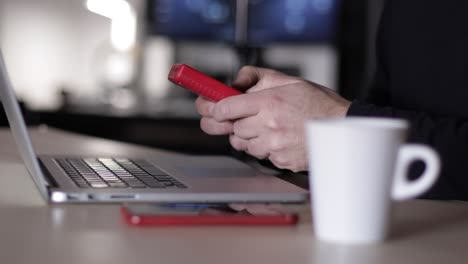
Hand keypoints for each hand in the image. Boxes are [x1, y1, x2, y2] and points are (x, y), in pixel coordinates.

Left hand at [196, 66, 350, 171]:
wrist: (342, 130)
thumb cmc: (317, 104)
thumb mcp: (288, 80)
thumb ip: (257, 77)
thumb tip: (234, 82)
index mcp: (270, 102)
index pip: (226, 107)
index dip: (213, 107)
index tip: (207, 107)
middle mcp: (269, 125)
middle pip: (232, 128)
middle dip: (233, 123)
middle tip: (240, 117)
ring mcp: (274, 146)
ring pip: (243, 144)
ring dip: (248, 136)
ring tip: (268, 127)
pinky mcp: (279, 161)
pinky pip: (259, 155)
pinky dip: (263, 148)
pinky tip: (279, 138)